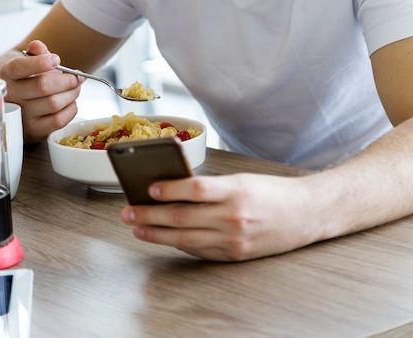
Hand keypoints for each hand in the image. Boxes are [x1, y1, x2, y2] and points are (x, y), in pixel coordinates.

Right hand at [1, 39, 83, 141]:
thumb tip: (38, 46)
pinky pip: (58, 120)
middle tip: (77, 77)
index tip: (56, 59)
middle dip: (67, 80)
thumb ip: (37, 53)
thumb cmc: (27, 79)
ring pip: (53, 103)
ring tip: (75, 88)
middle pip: (43, 86)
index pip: (20, 67)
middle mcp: (12, 95)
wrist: (20, 103)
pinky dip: (71, 109)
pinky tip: (71, 102)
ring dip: (72, 94)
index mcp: (8, 74)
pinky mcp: (34, 129)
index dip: (40, 63)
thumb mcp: (28, 61)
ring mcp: (22, 114)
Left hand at [121, 173, 314, 261]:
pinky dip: (180, 245)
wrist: (306, 214)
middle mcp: (234, 216)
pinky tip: (165, 239)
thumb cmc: (273, 191)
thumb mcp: (242, 180)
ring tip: (138, 228)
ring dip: (157, 234)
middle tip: (128, 212)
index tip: (149, 188)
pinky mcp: (236, 254)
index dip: (170, 189)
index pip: (195, 189)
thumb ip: (212, 187)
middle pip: (183, 217)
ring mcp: (234, 239)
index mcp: (236, 190)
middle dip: (151, 215)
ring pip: (186, 238)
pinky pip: (201, 251)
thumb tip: (175, 189)